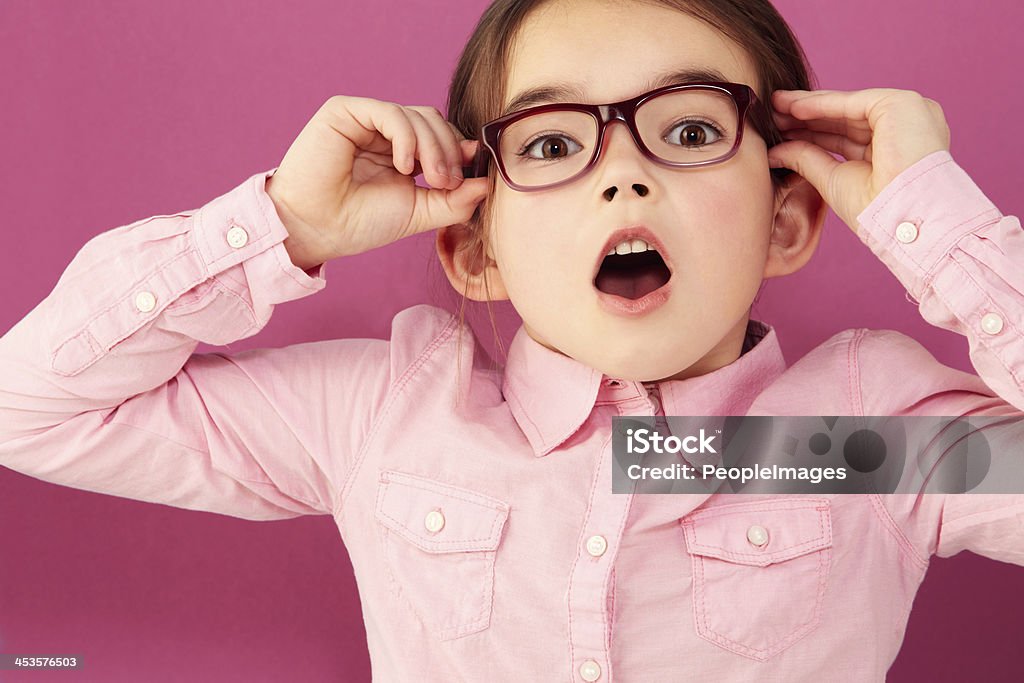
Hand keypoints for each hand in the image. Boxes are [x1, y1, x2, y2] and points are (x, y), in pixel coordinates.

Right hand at [265, 96, 489, 269]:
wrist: (317, 229)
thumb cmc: (360, 223)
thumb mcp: (419, 213)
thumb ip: (453, 200)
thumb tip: (486, 184)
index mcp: (401, 152)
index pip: (442, 136)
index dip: (461, 150)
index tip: (473, 173)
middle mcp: (385, 133)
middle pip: (434, 122)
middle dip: (450, 151)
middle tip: (448, 183)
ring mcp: (366, 120)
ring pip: (418, 116)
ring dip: (433, 147)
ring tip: (429, 179)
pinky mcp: (346, 112)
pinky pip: (391, 113)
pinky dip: (406, 138)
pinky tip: (403, 166)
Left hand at [767, 88, 950, 232]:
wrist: (902, 217)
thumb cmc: (876, 210)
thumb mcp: (833, 180)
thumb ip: (807, 159)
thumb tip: (775, 152)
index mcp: (896, 150)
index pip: (847, 137)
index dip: (812, 133)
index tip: (781, 132)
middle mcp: (905, 129)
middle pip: (845, 120)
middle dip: (806, 118)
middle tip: (772, 115)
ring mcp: (907, 114)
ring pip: (846, 108)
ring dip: (808, 108)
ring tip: (775, 107)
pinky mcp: (901, 104)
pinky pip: (850, 102)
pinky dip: (819, 104)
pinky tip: (791, 106)